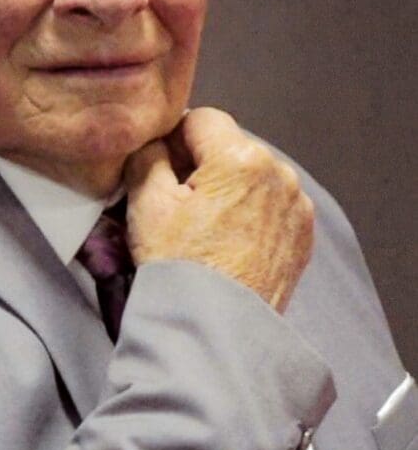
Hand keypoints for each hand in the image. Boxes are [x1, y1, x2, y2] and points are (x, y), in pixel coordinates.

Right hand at [124, 108, 313, 312]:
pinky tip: (228, 242)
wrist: (216, 331)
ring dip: (228, 189)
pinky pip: (271, 205)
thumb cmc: (181, 268)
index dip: (174, 140)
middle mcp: (279, 174)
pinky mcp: (302, 234)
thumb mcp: (146, 203)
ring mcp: (296, 205)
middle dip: (202, 166)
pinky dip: (250, 214)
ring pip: (251, 176)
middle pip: (229, 147)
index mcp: (241, 158)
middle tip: (178, 206)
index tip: (160, 170)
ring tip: (205, 228)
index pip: (201, 119)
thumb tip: (156, 142)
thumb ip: (147, 155)